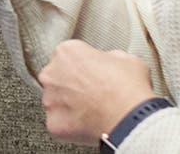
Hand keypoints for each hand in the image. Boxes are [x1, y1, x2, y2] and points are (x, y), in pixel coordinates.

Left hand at [38, 41, 157, 144]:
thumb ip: (108, 57)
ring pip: (55, 102)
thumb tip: (108, 62)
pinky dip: (70, 126)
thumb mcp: (126, 59)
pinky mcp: (52, 123)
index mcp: (66, 52)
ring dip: (69, 106)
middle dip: (71, 86)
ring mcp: (49, 99)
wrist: (130, 119)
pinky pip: (58, 123)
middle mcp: (51, 73)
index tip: (94, 74)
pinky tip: (87, 125)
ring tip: (92, 112)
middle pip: (57, 78)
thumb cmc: (129, 88)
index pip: (69, 56)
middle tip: (93, 95)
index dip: (84, 66)